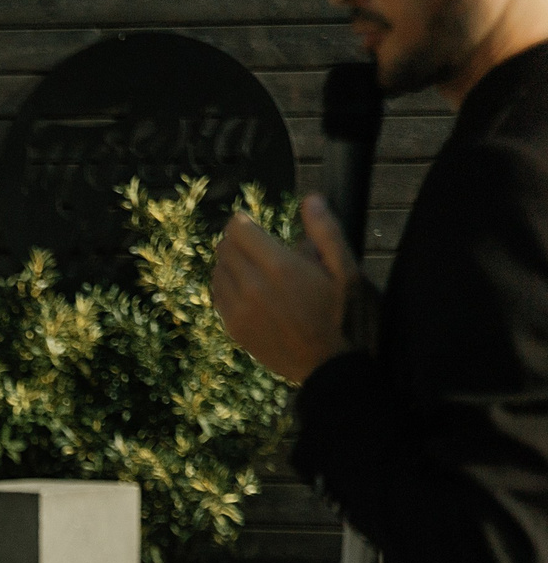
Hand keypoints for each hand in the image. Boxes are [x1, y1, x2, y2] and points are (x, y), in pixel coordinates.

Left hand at [209, 197, 357, 384]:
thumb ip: (326, 231)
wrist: (326, 364)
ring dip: (229, 262)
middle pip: (224, 248)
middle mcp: (253, 286)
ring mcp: (238, 309)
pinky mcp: (233, 327)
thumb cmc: (341, 313)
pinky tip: (245, 287)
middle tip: (255, 245)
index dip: (242, 222)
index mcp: (280, 267)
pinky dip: (225, 285)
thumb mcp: (345, 270)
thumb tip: (310, 199)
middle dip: (237, 241)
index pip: (238, 230)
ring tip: (252, 266)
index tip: (250, 224)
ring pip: (217, 270)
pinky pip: (217, 294)